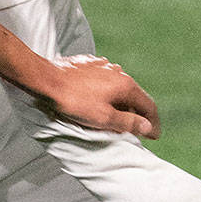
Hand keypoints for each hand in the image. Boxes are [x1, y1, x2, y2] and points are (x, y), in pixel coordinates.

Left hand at [36, 54, 159, 139]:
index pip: (149, 105)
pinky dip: (107, 93)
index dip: (153, 123)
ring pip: (119, 88)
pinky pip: (104, 81)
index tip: (153, 137)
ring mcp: (103, 66)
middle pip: (134, 96)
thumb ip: (129, 123)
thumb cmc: (74, 101)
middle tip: (135, 131)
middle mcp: (118, 72)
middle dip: (137, 114)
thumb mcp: (104, 118)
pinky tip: (98, 101)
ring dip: (121, 103)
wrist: (46, 80)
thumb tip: (148, 127)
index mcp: (126, 84)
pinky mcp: (89, 64)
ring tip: (116, 118)